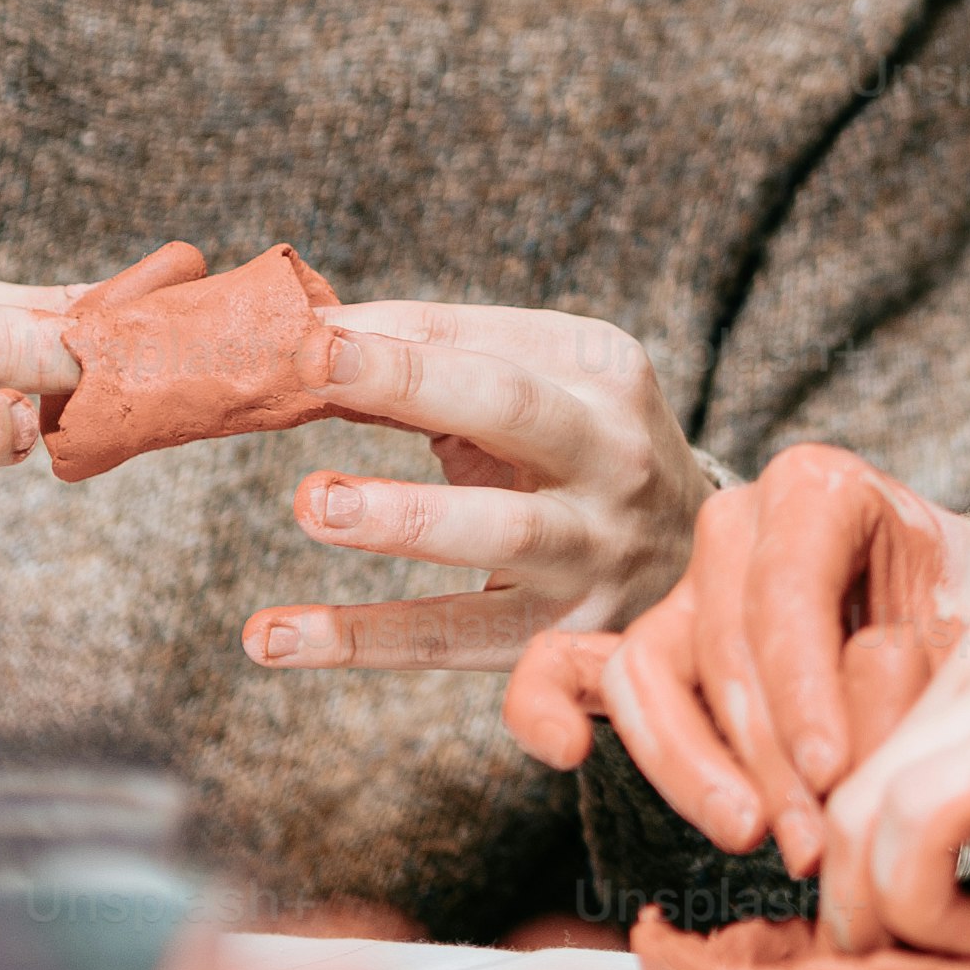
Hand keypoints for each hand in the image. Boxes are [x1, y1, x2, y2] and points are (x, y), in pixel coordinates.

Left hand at [237, 300, 708, 672]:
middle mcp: (613, 453)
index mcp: (601, 370)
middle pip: (513, 409)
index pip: (484, 340)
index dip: (389, 335)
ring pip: (500, 533)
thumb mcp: (542, 394)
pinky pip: (455, 637)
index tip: (301, 331)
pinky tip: (274, 636)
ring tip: (313, 502)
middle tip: (312, 362)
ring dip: (402, 516)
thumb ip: (437, 371)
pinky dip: (362, 638)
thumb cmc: (581, 456)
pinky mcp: (564, 634)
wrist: (695, 563)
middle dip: (410, 381)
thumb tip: (304, 344)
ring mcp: (595, 548)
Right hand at [489, 446, 969, 871]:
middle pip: (719, 647)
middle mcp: (738, 522)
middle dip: (763, 760)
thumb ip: (907, 685)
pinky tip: (567, 752)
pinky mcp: (654, 645)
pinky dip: (548, 704)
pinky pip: (569, 664)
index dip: (801, 694)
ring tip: (748, 836)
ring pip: (645, 672)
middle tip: (812, 842)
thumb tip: (832, 767)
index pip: (783, 594)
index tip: (832, 774)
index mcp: (817, 488)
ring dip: (688, 767)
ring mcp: (687, 586)